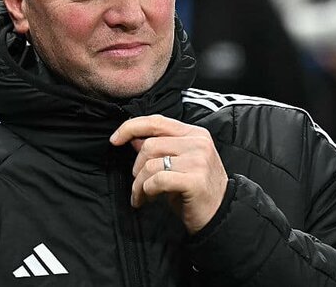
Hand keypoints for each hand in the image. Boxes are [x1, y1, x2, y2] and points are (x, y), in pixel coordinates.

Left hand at [109, 115, 227, 234]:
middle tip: (137, 184)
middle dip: (136, 167)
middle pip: (150, 145)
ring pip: (151, 164)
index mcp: (194, 134)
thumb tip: (133, 138)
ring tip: (141, 196)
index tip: (114, 139)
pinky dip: (146, 191)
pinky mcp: (194, 180)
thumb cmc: (196, 190)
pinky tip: (148, 200)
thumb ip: (159, 148)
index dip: (131, 127)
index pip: (157, 121)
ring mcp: (198, 160)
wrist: (221, 215)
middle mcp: (198, 143)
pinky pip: (157, 180)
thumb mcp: (179, 164)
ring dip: (139, 184)